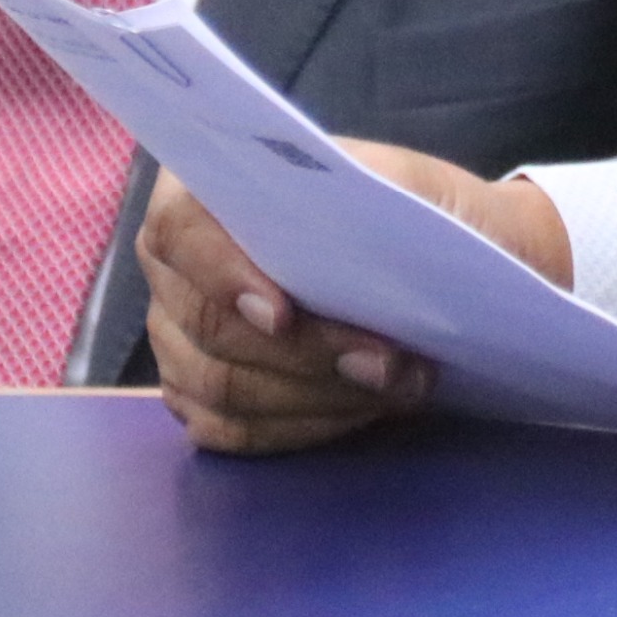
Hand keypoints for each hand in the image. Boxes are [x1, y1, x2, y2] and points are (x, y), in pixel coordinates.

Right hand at [139, 142, 572, 453]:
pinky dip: (306, 425)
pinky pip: (233, 430)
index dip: (222, 274)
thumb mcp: (414, 186)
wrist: (441, 273)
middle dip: (305, 351)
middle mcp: (175, 267)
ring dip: (319, 394)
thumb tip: (337, 211)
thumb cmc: (418, 218)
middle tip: (386, 362)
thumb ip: (375, 189)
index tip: (282, 316)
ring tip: (400, 383)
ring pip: (222, 386)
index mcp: (206, 191)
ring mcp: (178, 339)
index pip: (180, 229)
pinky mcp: (199, 399)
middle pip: (207, 324)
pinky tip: (363, 409)